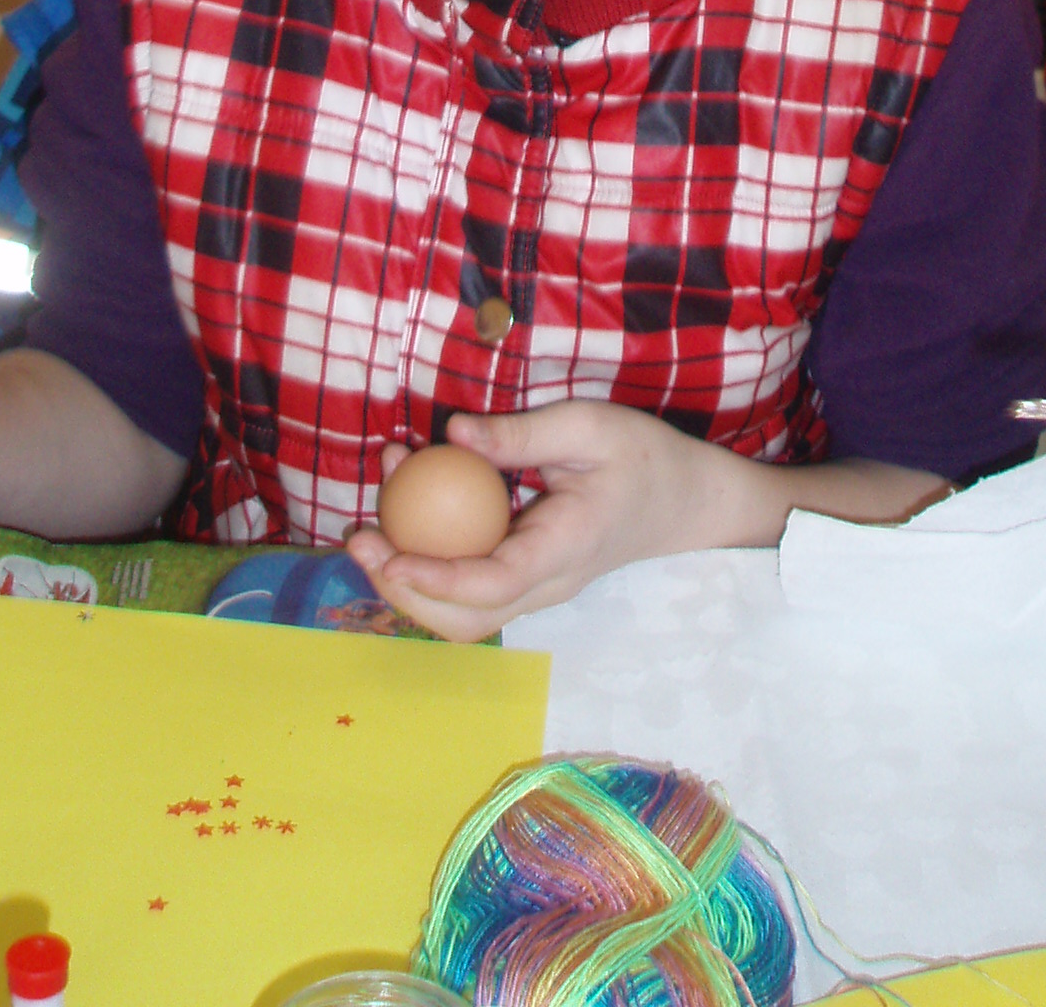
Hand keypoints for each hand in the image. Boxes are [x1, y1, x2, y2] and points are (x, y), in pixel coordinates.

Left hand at [341, 404, 774, 642]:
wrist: (685, 501)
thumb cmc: (642, 456)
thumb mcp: (589, 426)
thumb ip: (521, 434)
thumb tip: (453, 434)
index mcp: (564, 549)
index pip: (492, 583)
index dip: (434, 577)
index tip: (388, 552)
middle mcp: (546, 584)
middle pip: (464, 620)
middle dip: (403, 591)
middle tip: (360, 538)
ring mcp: (536, 588)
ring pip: (461, 615)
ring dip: (410, 581)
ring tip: (373, 524)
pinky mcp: (526, 577)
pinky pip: (469, 589)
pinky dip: (429, 564)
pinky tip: (408, 512)